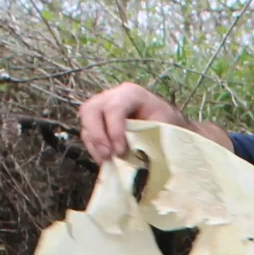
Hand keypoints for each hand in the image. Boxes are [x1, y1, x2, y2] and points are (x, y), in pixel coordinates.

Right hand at [77, 82, 227, 162]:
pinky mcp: (96, 122)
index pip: (114, 108)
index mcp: (131, 93)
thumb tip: (138, 155)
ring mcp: (101, 108)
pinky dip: (94, 149)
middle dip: (97, 135)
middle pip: (91, 110)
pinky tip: (106, 161)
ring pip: (86, 122)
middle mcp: (112, 96)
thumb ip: (150, 136)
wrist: (165, 125)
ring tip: (107, 161)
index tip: (120, 151)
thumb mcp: (164, 127)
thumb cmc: (167, 125)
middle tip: (108, 155)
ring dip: (94, 144)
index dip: (114, 130)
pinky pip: (87, 134)